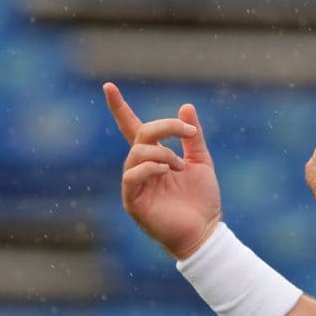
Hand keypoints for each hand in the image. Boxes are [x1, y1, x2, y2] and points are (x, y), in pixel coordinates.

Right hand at [103, 83, 221, 259]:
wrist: (206, 230)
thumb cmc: (202, 200)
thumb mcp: (201, 162)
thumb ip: (192, 137)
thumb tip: (186, 106)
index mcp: (155, 157)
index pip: (132, 127)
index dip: (120, 108)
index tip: (108, 86)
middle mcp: (141, 168)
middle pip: (141, 135)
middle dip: (165, 127)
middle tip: (188, 133)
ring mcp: (135, 184)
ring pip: (137, 154)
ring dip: (163, 153)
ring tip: (180, 166)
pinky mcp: (133, 201)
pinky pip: (131, 176)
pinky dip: (150, 167)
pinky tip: (166, 171)